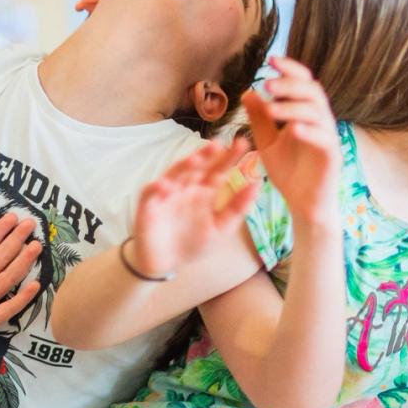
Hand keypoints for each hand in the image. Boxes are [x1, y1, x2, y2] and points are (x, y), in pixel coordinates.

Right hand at [128, 137, 259, 277]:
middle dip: (206, 155)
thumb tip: (258, 183)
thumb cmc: (193, 243)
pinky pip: (151, 194)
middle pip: (197, 167)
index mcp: (205, 191)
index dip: (230, 157)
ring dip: (183, 166)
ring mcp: (167, 194)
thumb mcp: (221, 228)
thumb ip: (238, 207)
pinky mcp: (149, 206)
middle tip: (219, 144)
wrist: (164, 263)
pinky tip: (165, 185)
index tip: (244, 144)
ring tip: (195, 159)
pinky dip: (157, 188)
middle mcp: (187, 187)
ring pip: (174, 175)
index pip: (219, 170)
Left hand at [241, 57, 340, 231]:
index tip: (270, 61)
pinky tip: (293, 130)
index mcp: (306, 113)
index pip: (303, 82)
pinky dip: (309, 132)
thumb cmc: (288, 172)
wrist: (302, 202)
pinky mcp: (332, 156)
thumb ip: (259, 119)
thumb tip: (248, 91)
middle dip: (290, 85)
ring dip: (294, 107)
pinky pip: (324, 139)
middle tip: (267, 84)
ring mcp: (328, 137)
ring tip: (271, 109)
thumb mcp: (267, 142)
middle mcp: (320, 120)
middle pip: (312, 92)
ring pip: (317, 112)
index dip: (290, 69)